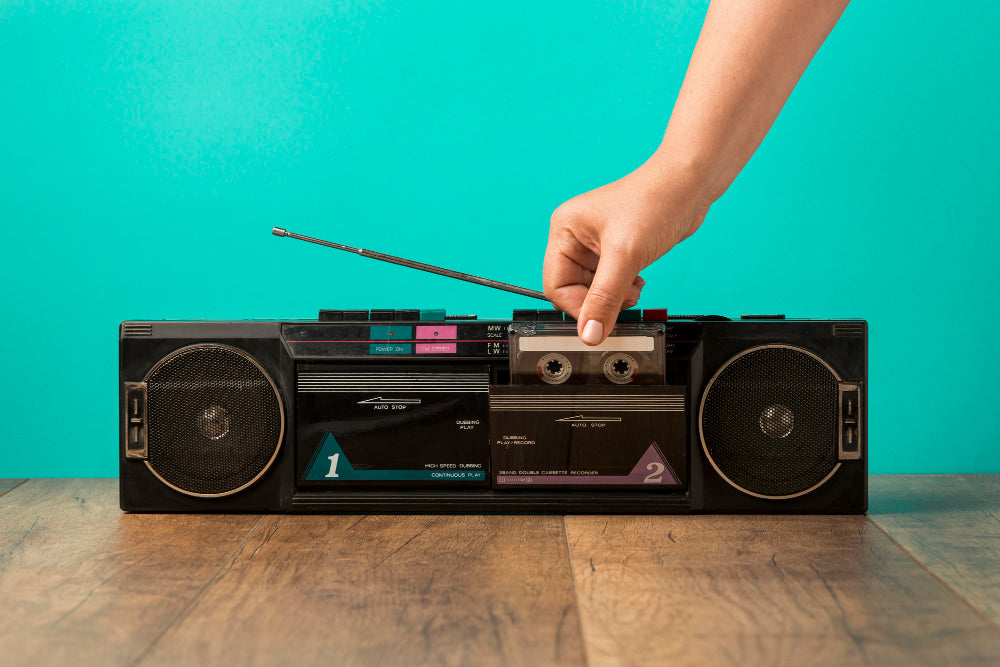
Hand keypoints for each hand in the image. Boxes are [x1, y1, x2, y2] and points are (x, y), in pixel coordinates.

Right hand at [543, 155, 709, 344]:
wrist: (690, 183)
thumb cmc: (655, 200)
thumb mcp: (625, 256)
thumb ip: (605, 298)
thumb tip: (590, 333)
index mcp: (564, 230)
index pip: (556, 285)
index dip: (577, 307)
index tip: (599, 322)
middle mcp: (576, 236)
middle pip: (573, 290)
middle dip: (598, 302)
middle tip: (622, 303)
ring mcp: (597, 244)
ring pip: (593, 288)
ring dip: (612, 298)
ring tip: (633, 292)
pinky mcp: (617, 249)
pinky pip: (610, 282)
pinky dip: (623, 290)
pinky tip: (637, 284)